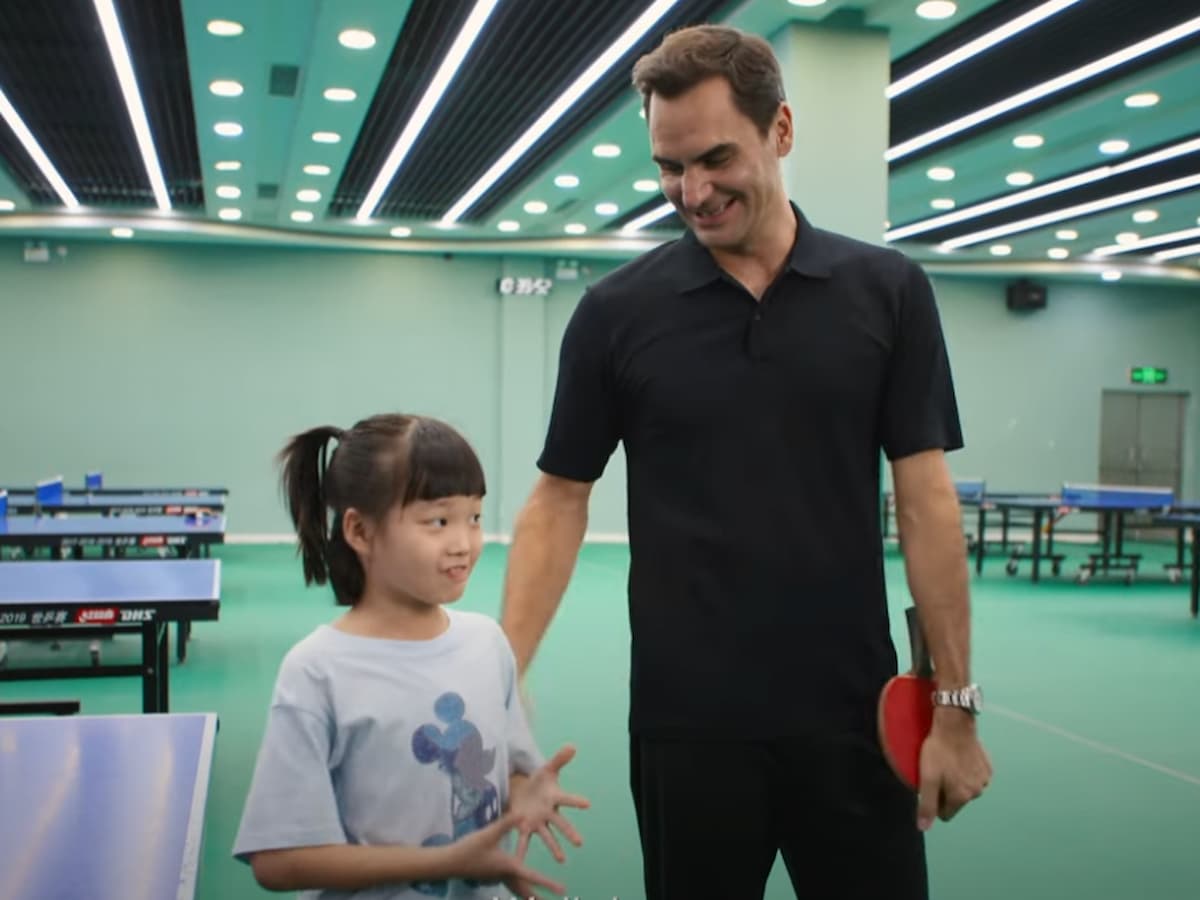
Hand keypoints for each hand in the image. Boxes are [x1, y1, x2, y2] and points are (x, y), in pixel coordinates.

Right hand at [448, 812, 566, 898]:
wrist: (449, 863)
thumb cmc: (469, 848)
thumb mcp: (489, 832)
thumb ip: (507, 823)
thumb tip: (524, 815)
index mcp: (508, 867)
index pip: (532, 876)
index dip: (548, 883)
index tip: (562, 889)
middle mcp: (504, 875)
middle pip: (526, 889)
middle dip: (539, 895)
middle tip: (556, 897)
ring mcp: (496, 877)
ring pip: (516, 888)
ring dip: (528, 892)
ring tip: (537, 897)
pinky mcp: (490, 876)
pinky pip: (508, 883)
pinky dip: (517, 887)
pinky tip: (516, 882)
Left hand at [509, 744, 590, 862]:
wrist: (524, 792)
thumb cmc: (539, 781)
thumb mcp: (546, 769)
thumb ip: (559, 760)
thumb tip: (572, 746)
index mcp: (554, 798)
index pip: (567, 799)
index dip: (576, 801)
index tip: (587, 803)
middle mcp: (549, 813)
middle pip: (561, 823)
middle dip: (569, 832)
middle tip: (579, 842)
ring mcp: (538, 822)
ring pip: (547, 836)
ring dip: (553, 847)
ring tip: (561, 859)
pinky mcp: (525, 828)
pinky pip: (524, 840)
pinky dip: (522, 851)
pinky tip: (519, 863)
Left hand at [916, 711, 991, 830]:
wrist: (955, 725)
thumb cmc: (938, 752)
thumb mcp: (927, 778)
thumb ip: (926, 805)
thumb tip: (923, 828)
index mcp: (962, 797)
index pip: (945, 813)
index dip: (935, 801)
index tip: (931, 785)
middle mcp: (977, 792)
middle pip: (956, 800)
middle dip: (947, 790)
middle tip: (939, 771)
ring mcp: (985, 780)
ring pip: (966, 788)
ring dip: (958, 780)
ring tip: (949, 763)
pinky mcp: (988, 767)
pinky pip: (975, 776)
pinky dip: (968, 771)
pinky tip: (961, 758)